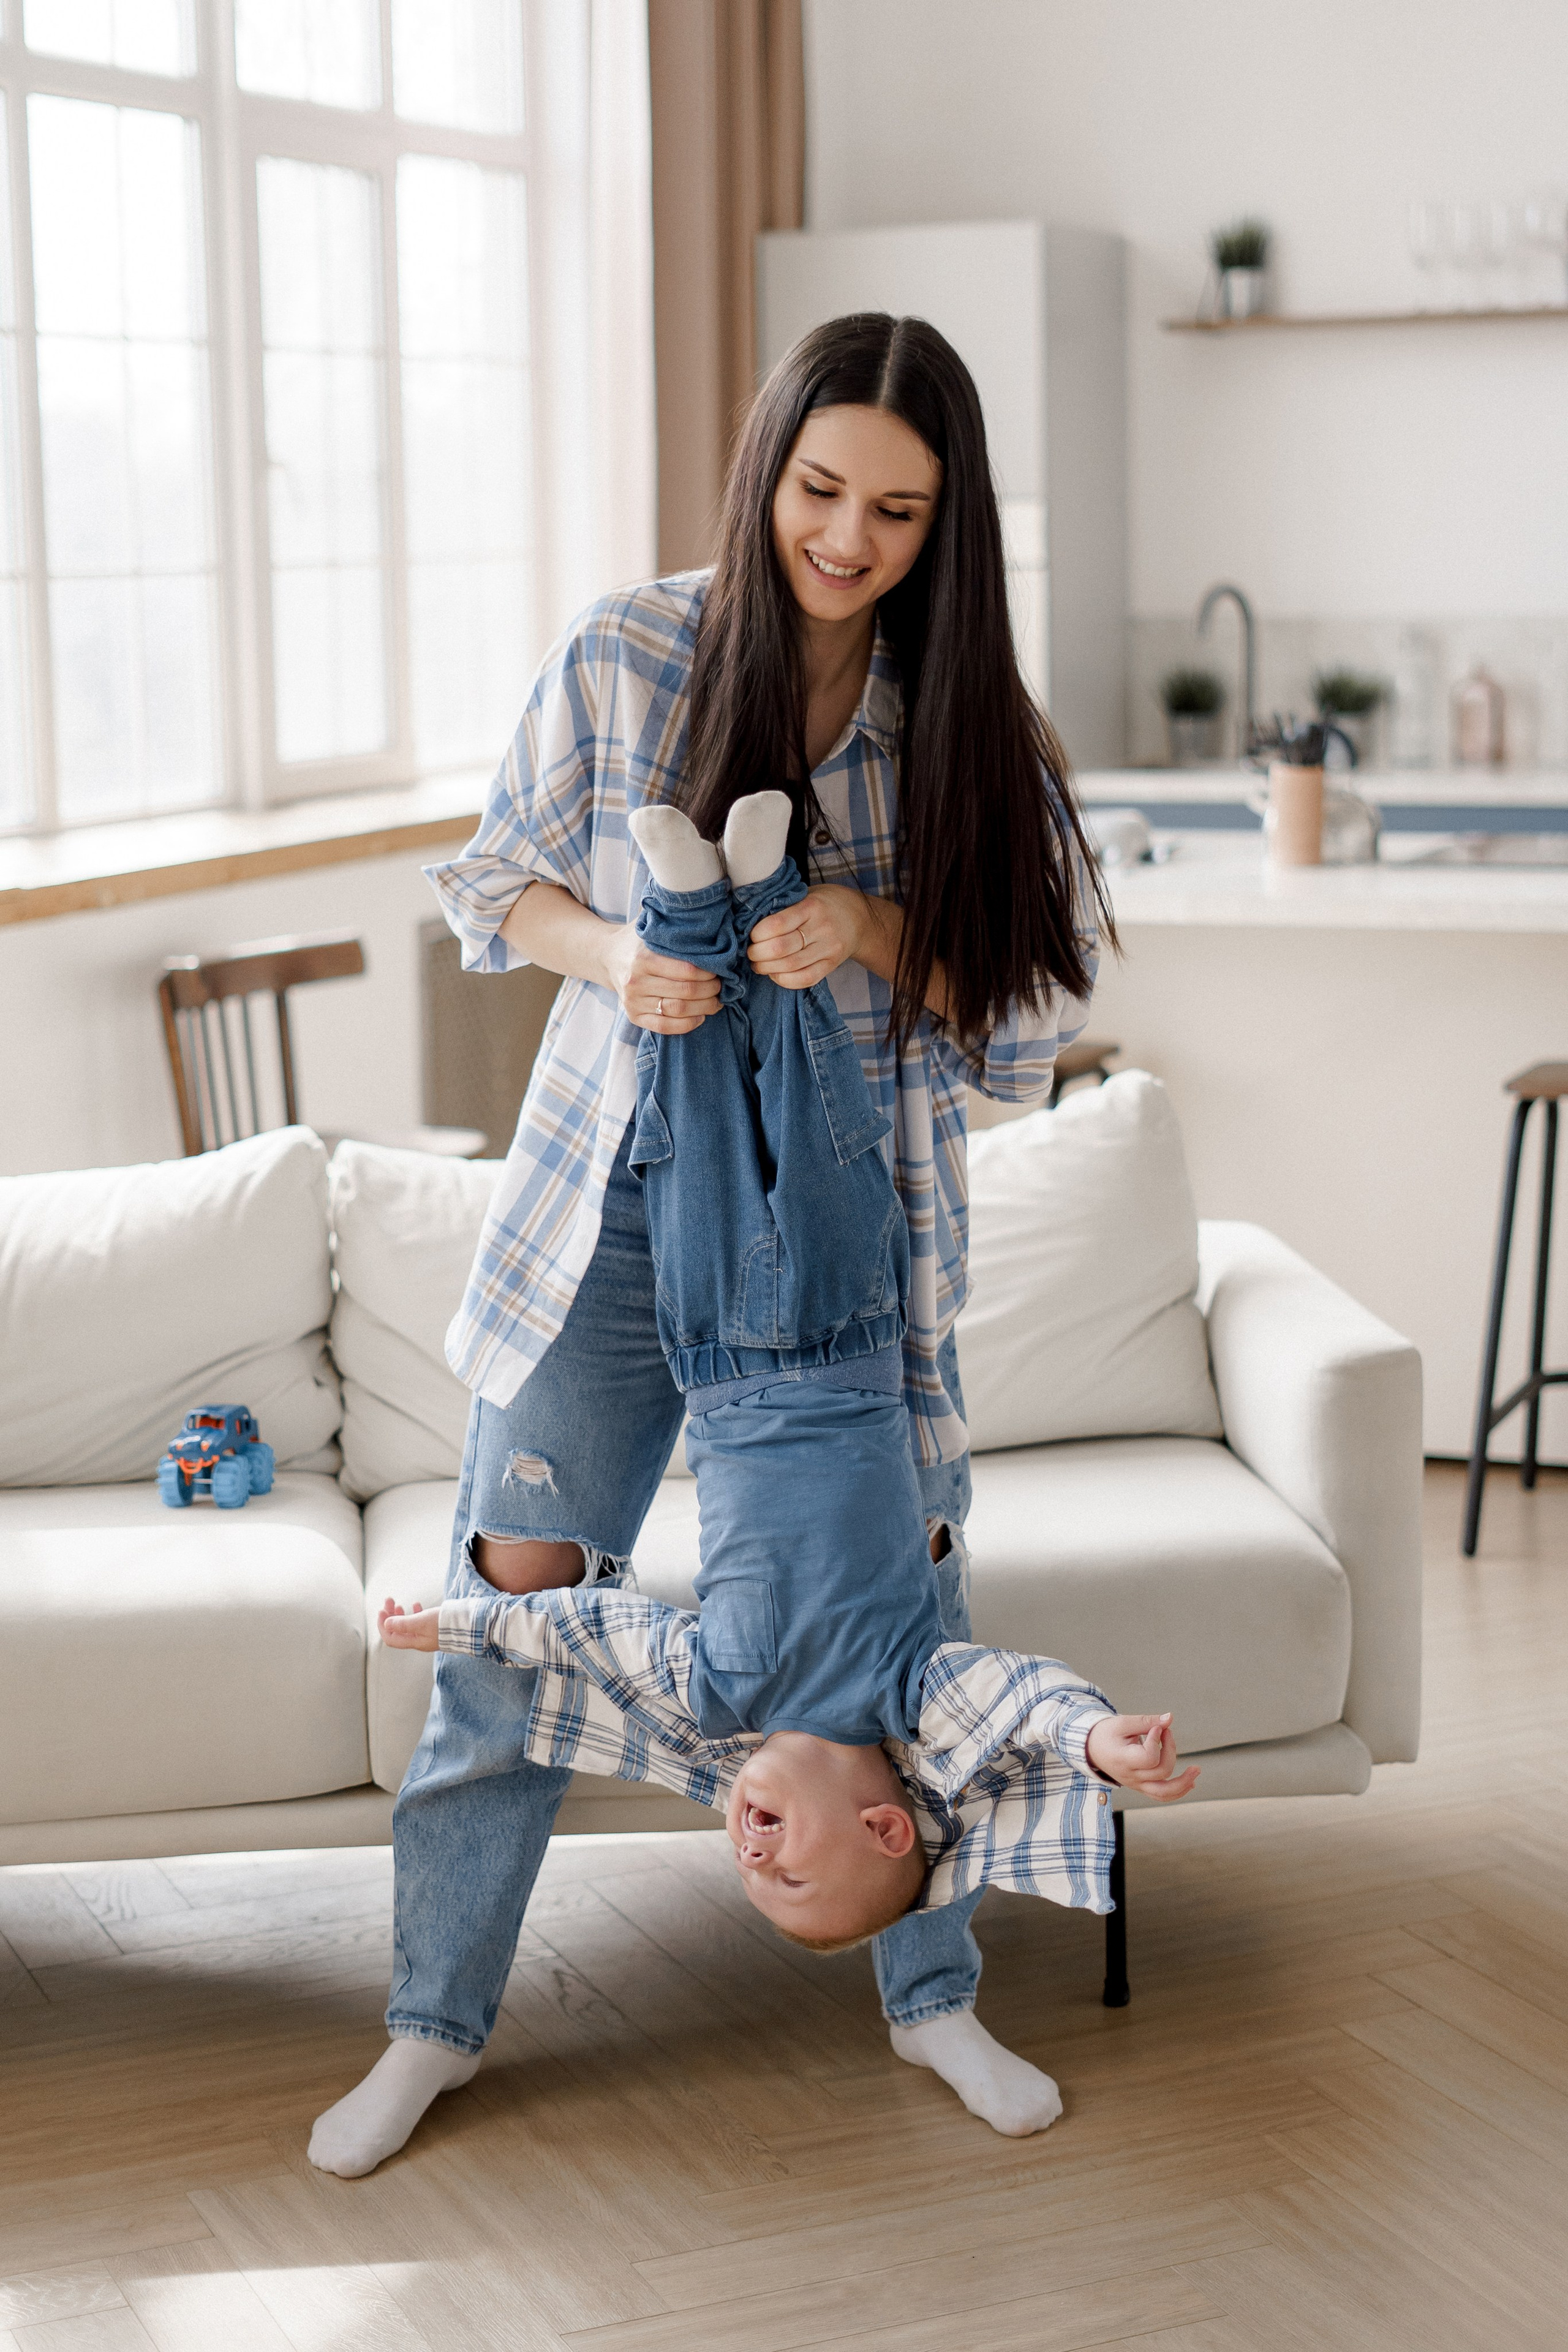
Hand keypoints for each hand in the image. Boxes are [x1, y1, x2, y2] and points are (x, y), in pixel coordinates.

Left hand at [379, 1600, 439, 1651]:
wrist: (464, 1625)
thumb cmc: (443, 1624)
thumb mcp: (421, 1622)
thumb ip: (403, 1624)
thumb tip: (385, 1624)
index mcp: (414, 1642)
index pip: (390, 1638)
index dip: (382, 1625)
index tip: (381, 1611)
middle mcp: (418, 1641)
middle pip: (398, 1631)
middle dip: (390, 1616)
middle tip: (389, 1601)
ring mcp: (426, 1635)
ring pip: (407, 1626)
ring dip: (400, 1615)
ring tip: (398, 1604)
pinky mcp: (434, 1629)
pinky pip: (420, 1622)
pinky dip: (414, 1613)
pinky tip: (416, 1605)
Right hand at [604, 925, 720, 1033]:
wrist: (607, 956)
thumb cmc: (638, 939)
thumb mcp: (651, 925)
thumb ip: (673, 924)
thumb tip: (707, 921)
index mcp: (643, 958)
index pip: (687, 970)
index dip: (709, 973)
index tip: (719, 970)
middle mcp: (636, 981)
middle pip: (685, 991)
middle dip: (710, 991)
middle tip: (721, 986)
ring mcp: (633, 1001)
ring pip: (678, 1011)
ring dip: (704, 1008)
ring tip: (715, 1002)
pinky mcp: (633, 1016)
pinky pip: (664, 1027)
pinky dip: (687, 1025)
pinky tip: (700, 1016)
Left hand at [747, 886, 867, 990]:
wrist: (860, 918)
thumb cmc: (825, 904)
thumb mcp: (807, 895)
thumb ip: (784, 907)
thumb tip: (750, 923)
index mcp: (811, 906)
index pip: (777, 924)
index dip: (757, 934)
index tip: (751, 936)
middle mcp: (822, 928)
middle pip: (781, 949)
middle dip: (758, 954)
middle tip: (751, 953)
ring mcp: (828, 948)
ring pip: (790, 966)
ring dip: (767, 969)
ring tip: (758, 965)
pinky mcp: (832, 965)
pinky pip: (806, 979)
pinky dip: (785, 980)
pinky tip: (775, 975)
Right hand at [1085, 1713, 1199, 1803]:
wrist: (1090, 1749)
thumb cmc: (1105, 1733)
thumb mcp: (1121, 1722)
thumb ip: (1146, 1721)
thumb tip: (1170, 1718)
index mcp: (1123, 1760)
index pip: (1149, 1757)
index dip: (1156, 1740)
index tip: (1155, 1728)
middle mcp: (1130, 1776)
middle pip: (1161, 1771)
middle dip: (1170, 1748)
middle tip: (1165, 1731)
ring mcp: (1136, 1784)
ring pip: (1164, 1793)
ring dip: (1184, 1783)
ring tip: (1197, 1770)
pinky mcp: (1141, 1786)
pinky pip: (1161, 1795)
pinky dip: (1178, 1791)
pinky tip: (1191, 1782)